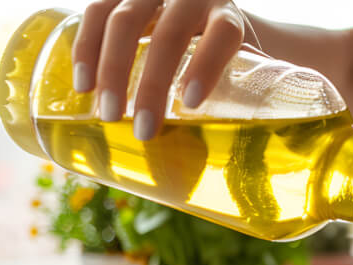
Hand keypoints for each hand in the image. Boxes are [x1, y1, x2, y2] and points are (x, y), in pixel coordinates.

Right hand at [71, 0, 258, 139]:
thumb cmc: (227, 56)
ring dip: (112, 69)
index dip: (208, 64)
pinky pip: (96, 11)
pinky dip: (85, 48)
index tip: (192, 102)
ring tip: (109, 114)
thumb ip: (250, 99)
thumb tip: (268, 161)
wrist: (203, 14)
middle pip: (170, 33)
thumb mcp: (245, 70)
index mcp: (229, 15)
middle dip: (153, 84)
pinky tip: (84, 84)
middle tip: (144, 130)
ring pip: (126, 20)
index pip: (224, 33)